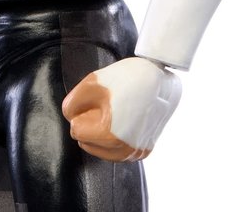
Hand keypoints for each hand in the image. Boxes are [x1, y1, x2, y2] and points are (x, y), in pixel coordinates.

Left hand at [62, 57, 181, 161]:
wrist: (161, 77)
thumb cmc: (128, 78)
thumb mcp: (92, 83)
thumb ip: (72, 103)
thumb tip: (70, 117)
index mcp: (109, 136)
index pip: (76, 130)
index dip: (81, 111)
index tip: (96, 99)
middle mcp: (124, 151)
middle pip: (87, 141)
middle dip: (90, 123)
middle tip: (106, 103)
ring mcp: (136, 152)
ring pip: (102, 149)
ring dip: (101, 133)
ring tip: (114, 111)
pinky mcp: (145, 150)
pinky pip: (118, 151)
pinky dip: (115, 139)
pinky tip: (122, 120)